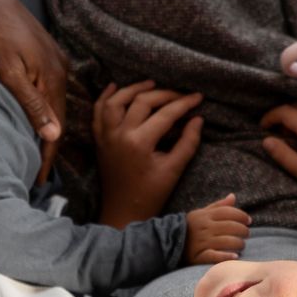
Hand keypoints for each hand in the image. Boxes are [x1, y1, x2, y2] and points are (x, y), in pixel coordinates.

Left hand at [0, 0, 66, 179]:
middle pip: (56, 117)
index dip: (47, 156)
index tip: (38, 181)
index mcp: (54, 76)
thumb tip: (54, 135)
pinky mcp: (42, 56)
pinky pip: (44, 91)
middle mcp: (60, 69)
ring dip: (43, 128)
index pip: (56, 127)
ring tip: (32, 153)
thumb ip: (31, 104)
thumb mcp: (6, 71)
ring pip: (50, 104)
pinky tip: (30, 120)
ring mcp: (52, 61)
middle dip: (47, 145)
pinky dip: (39, 109)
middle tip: (35, 175)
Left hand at [93, 80, 203, 226]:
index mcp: (140, 143)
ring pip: (116, 101)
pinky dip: (105, 97)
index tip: (198, 98)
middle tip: (180, 95)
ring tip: (151, 84)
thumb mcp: (174, 170)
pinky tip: (115, 87)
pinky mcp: (99, 140)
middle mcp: (120, 134)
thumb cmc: (151, 194)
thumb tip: (198, 119)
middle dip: (164, 94)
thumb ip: (187, 143)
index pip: (166, 114)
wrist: (123, 212)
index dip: (184, 103)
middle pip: (142, 101)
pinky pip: (98, 112)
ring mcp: (106, 136)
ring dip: (133, 88)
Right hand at [184, 195, 251, 264]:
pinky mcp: (198, 256)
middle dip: (243, 230)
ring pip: (226, 241)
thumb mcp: (201, 213)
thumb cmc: (190, 227)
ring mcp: (201, 242)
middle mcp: (204, 228)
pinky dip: (226, 256)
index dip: (241, 215)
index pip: (228, 212)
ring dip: (238, 243)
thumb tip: (233, 196)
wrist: (168, 242)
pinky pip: (215, 256)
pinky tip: (235, 256)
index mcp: (205, 216)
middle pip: (230, 226)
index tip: (248, 220)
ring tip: (241, 245)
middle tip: (247, 233)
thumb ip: (218, 206)